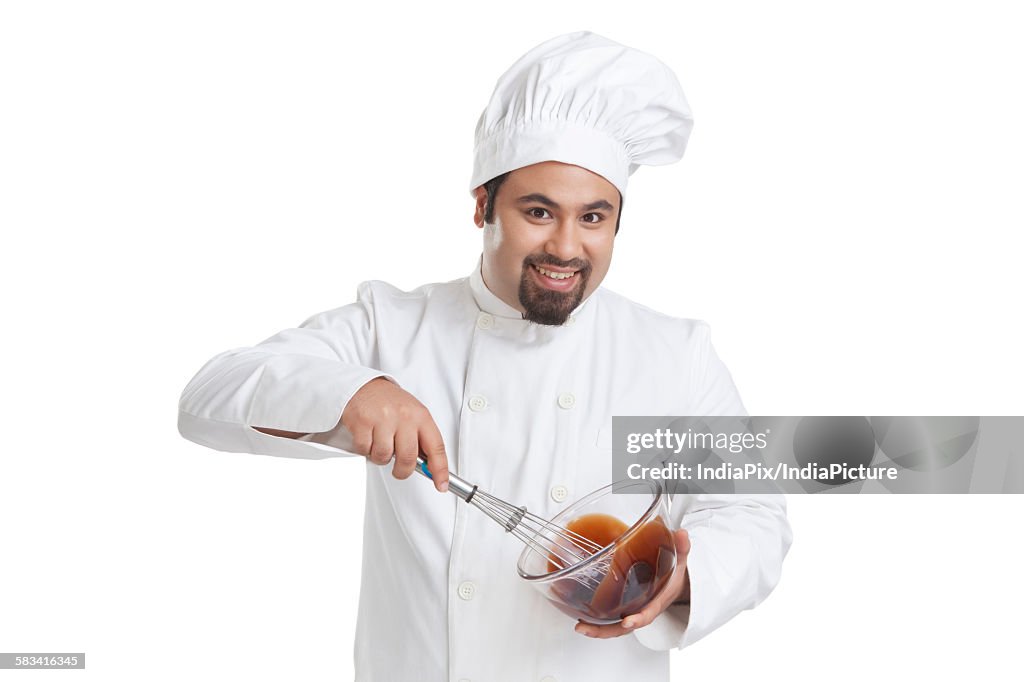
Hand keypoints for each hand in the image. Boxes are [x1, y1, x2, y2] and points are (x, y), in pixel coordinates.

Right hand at [341, 378, 449, 492]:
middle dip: (403, 471)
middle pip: (408, 458)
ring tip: (380, 443)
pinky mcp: (363, 422)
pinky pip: (365, 450)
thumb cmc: (390, 403)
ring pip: (384, 457)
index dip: (440, 470)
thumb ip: (421, 438)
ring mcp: (383, 419)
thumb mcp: (413, 414)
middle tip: (399, 469)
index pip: (436, 447)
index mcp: (421, 416)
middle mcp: (404, 416)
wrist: (364, 385)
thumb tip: (429, 467)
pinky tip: (368, 437)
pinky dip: (365, 449)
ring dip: (381, 457)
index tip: (441, 485)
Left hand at [574, 528, 690, 638]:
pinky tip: (582, 617)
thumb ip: (681, 547)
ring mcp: (633, 612)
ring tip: (580, 627)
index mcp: (657, 602)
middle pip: (624, 628)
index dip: (638, 619)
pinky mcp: (625, 609)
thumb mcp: (680, 561)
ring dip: (597, 629)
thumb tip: (681, 534)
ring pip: (614, 627)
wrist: (675, 584)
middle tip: (586, 628)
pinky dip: (597, 622)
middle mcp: (643, 610)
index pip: (647, 614)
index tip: (627, 622)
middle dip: (605, 631)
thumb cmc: (675, 575)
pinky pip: (611, 620)